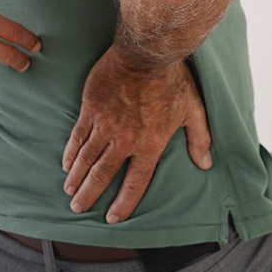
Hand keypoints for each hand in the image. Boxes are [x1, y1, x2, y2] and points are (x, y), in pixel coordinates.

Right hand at [61, 46, 211, 223]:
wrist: (146, 53)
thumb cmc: (172, 80)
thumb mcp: (193, 111)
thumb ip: (199, 139)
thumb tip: (205, 164)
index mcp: (150, 145)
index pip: (135, 184)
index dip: (123, 204)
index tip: (113, 218)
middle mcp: (125, 140)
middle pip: (103, 176)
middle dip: (89, 196)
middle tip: (79, 209)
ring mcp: (105, 125)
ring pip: (86, 160)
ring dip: (76, 179)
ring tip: (70, 192)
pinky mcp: (90, 109)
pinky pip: (77, 137)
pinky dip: (70, 153)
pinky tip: (66, 164)